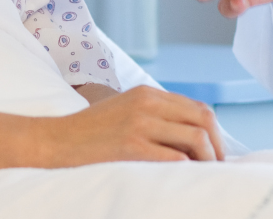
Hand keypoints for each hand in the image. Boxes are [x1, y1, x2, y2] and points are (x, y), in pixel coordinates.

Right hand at [37, 85, 223, 164]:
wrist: (55, 141)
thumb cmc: (89, 133)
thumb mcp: (124, 110)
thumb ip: (153, 116)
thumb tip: (190, 138)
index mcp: (147, 94)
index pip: (198, 108)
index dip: (215, 133)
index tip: (216, 154)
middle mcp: (147, 103)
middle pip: (204, 119)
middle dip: (218, 146)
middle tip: (217, 167)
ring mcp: (140, 124)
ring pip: (195, 138)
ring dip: (207, 159)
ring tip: (203, 175)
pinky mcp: (131, 145)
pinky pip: (174, 157)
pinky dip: (187, 169)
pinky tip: (183, 178)